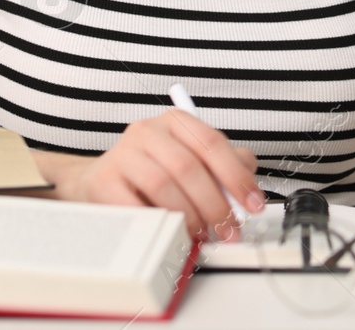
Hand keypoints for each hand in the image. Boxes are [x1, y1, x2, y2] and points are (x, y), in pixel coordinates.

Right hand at [51, 108, 264, 241]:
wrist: (101, 181)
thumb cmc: (152, 171)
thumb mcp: (190, 160)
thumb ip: (223, 169)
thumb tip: (248, 189)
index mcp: (175, 122)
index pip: (212, 143)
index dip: (237, 175)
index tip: (253, 203)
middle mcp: (148, 131)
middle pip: (189, 166)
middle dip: (215, 204)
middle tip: (228, 228)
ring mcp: (123, 154)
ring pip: (164, 185)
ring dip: (189, 216)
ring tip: (200, 232)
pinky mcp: (105, 181)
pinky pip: (136, 206)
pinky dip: (159, 222)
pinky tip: (170, 232)